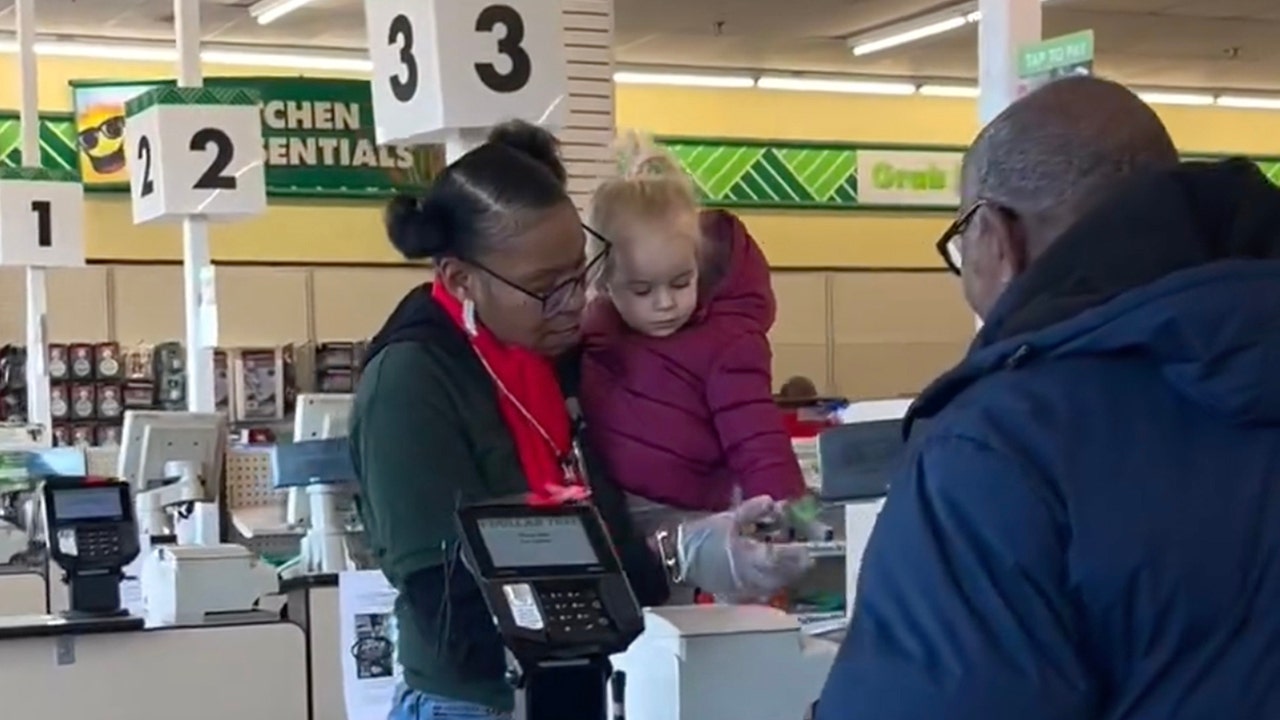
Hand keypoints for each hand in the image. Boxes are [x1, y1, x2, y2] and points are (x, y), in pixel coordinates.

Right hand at [676, 495, 813, 601]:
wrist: (675, 559)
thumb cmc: (699, 537)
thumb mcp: (726, 518)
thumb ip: (752, 510)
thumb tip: (772, 502)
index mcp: (747, 556)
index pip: (780, 557)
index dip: (796, 553)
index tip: (807, 547)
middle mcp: (749, 577)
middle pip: (782, 576)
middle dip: (796, 566)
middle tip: (805, 555)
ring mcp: (743, 588)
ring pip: (774, 586)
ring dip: (786, 575)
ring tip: (792, 564)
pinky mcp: (737, 594)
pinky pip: (762, 591)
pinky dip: (772, 583)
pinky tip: (772, 574)